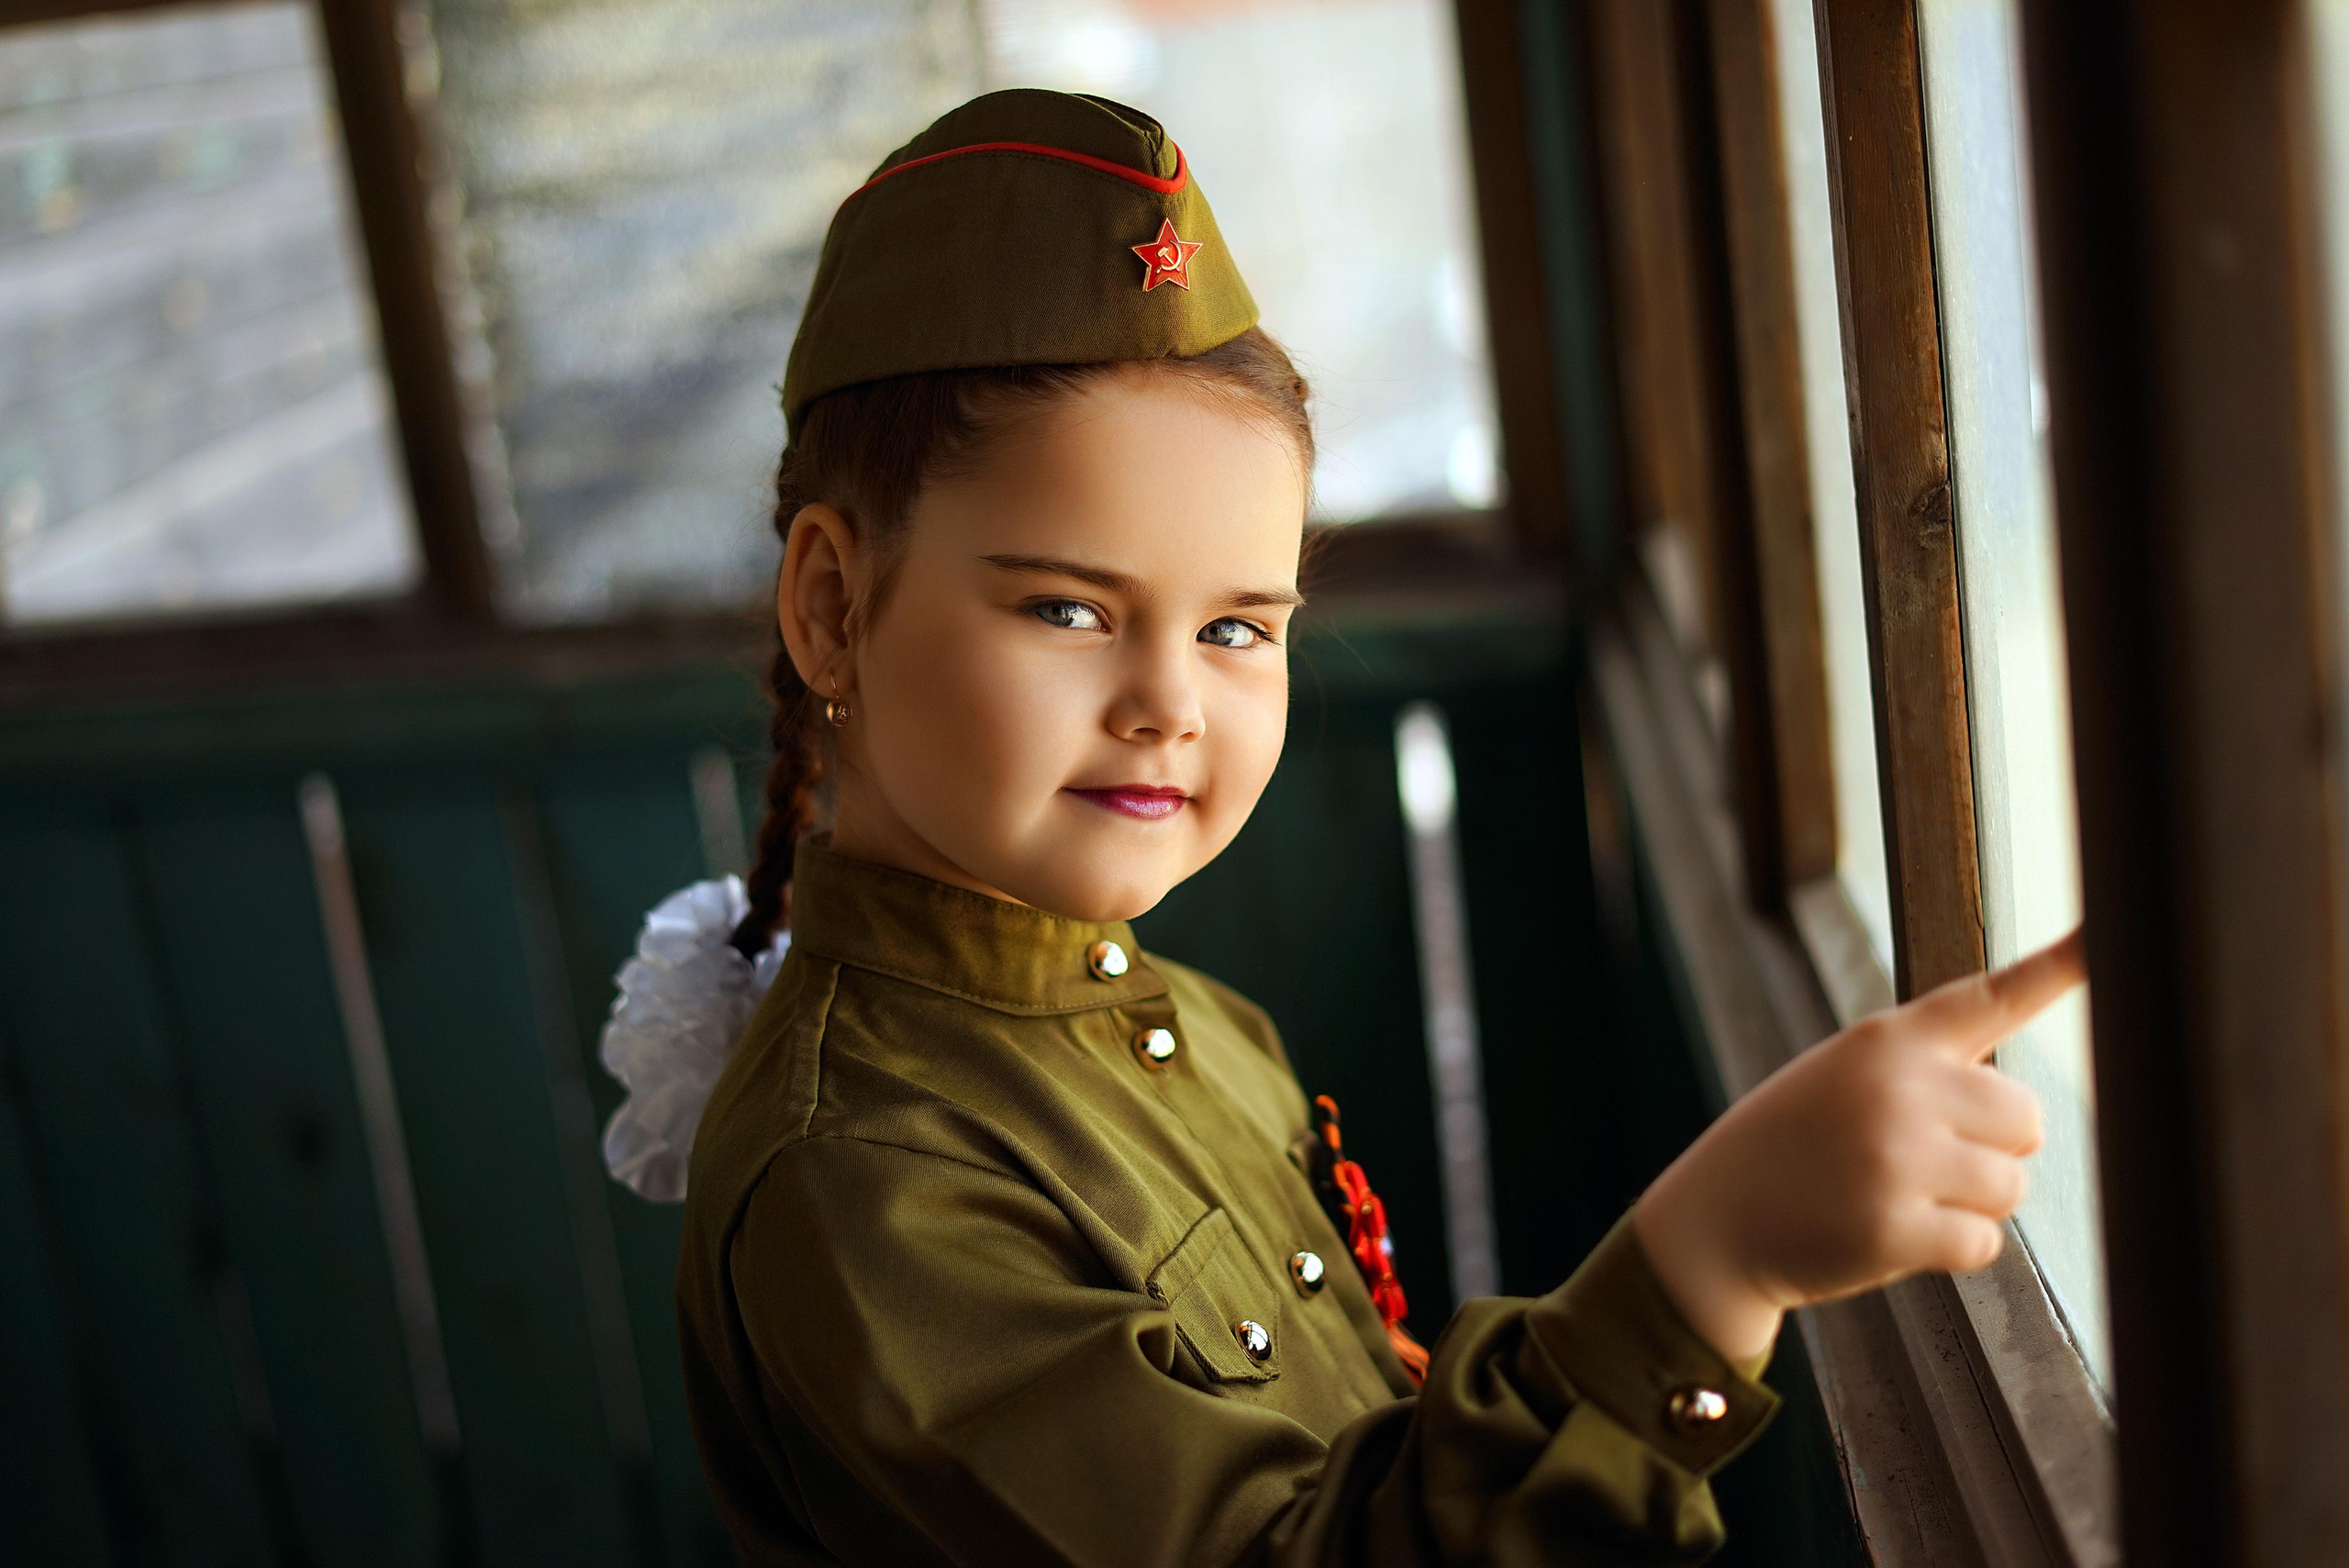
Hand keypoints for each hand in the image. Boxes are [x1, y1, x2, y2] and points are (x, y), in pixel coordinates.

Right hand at [1630, 929, 2084, 1361]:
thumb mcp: (1845, 1075)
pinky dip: (1950, 1249)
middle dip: (1992, 1148)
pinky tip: (1893, 1235)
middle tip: (1923, 1159)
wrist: (1717, 1218)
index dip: (2057, 967)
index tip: (2101, 937)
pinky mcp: (1895, 1228)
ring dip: (1971, 1203)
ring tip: (1899, 1196)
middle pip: (2027, 1119)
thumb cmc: (1796, 1143)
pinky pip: (1983, 1243)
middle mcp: (1898, 1089)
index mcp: (1887, 1039)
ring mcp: (1896, 1158)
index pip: (1989, 997)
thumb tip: (2023, 1118)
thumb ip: (1926, 1072)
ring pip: (2011, 1186)